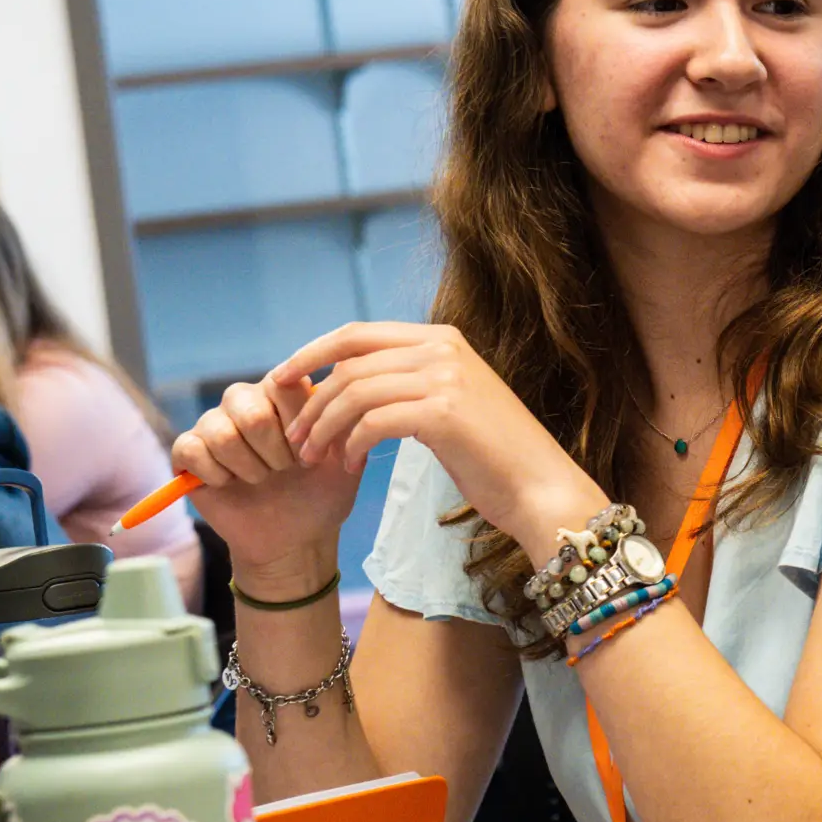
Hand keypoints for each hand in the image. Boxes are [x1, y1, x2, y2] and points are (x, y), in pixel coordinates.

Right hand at [171, 372, 364, 587]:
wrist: (295, 538)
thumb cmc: (321, 494)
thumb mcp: (347, 460)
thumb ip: (347, 423)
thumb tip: (344, 391)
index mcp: (282, 393)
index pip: (284, 384)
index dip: (299, 425)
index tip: (309, 456)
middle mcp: (245, 400)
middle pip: (251, 411)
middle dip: (274, 453)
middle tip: (284, 472)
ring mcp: (213, 423)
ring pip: (221, 433)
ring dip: (248, 468)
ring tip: (260, 480)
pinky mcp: (188, 450)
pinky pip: (191, 450)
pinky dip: (215, 475)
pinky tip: (230, 485)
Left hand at [277, 323, 605, 554]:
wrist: (540, 488)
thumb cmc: (494, 455)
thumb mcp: (450, 402)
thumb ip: (410, 382)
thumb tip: (351, 380)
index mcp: (442, 338)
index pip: (357, 333)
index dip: (312, 353)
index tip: (281, 380)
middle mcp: (442, 348)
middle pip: (349, 362)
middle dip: (312, 399)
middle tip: (294, 435)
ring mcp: (445, 377)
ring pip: (354, 393)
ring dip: (324, 427)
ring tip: (314, 457)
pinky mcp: (443, 413)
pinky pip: (372, 422)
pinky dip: (351, 444)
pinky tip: (350, 465)